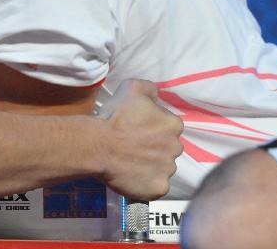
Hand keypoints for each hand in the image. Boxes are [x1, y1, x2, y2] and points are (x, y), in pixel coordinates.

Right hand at [98, 79, 182, 199]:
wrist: (99, 145)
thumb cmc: (116, 116)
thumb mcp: (132, 88)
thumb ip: (149, 88)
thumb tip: (155, 94)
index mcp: (173, 125)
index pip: (168, 126)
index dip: (152, 127)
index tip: (137, 129)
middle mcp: (176, 148)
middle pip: (167, 148)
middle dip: (154, 147)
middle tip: (132, 146)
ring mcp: (168, 170)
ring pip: (162, 168)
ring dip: (150, 165)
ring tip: (130, 162)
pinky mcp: (158, 189)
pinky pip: (155, 187)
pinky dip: (146, 183)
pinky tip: (132, 176)